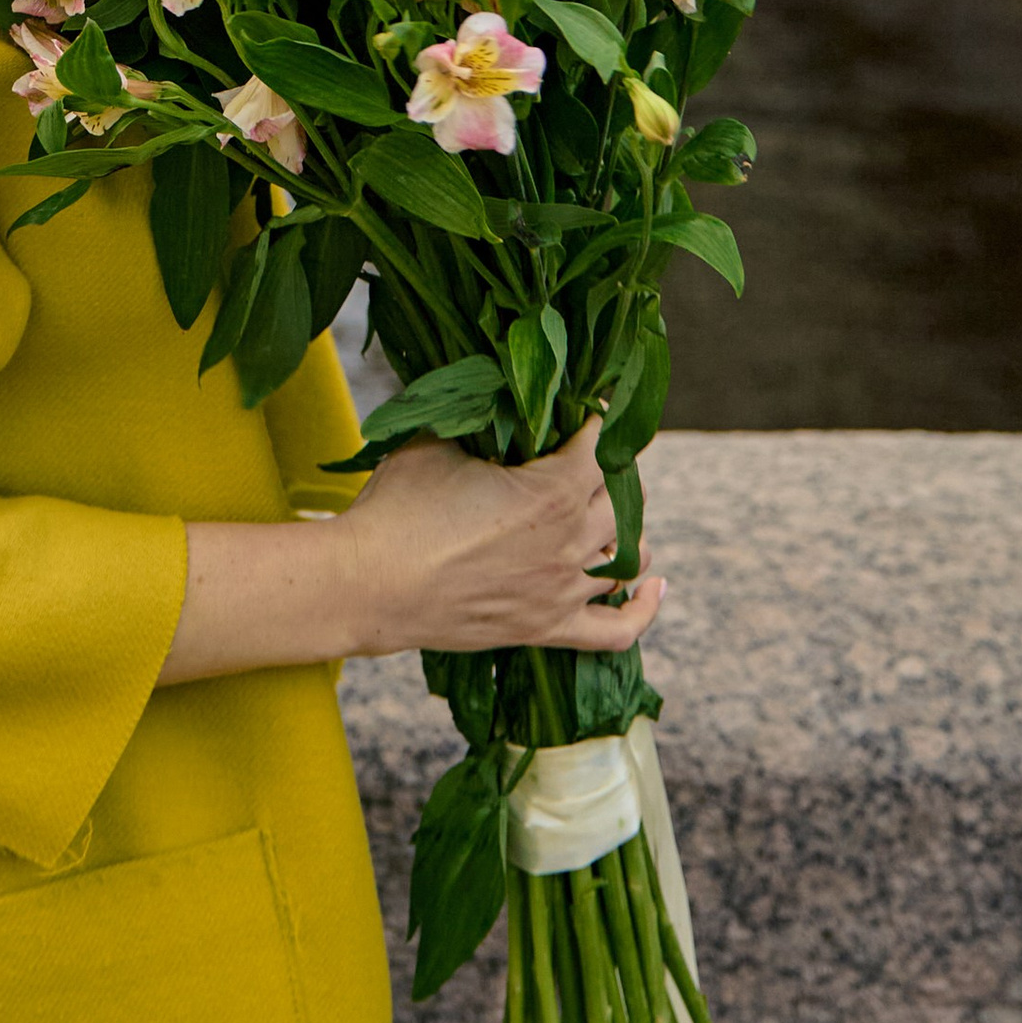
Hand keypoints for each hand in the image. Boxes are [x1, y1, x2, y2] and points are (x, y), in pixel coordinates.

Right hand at [332, 423, 661, 661]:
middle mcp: (569, 542)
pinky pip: (616, 631)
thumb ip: (477, 418)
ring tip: (607, 513)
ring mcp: (561, 590)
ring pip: (626, 557)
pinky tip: (653, 588)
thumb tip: (494, 392)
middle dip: (610, 473)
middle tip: (583, 458)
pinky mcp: (546, 629)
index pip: (602, 446)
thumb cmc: (397, 508)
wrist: (368, 585)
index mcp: (551, 492)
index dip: (598, 419)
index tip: (587, 406)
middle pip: (622, 501)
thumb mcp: (436, 441)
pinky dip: (643, 610)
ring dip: (624, 530)